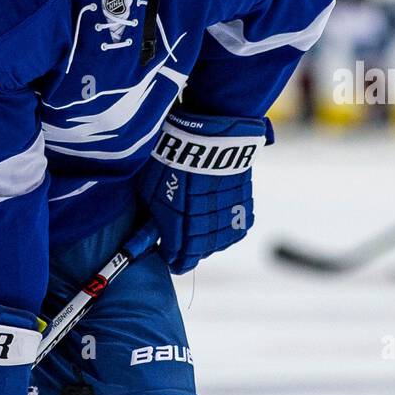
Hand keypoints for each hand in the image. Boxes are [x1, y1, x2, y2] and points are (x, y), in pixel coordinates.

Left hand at [139, 109, 272, 273]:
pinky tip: (219, 223)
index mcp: (178, 224)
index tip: (171, 261)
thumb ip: (154, 216)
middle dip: (190, 253)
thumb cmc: (172, 157)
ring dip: (209, 243)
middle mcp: (203, 224)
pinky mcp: (243, 203)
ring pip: (219, 242)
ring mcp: (226, 215)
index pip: (179, 257)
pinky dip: (227, 228)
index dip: (175, 261)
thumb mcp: (151, 189)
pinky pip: (237, 226)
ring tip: (199, 235)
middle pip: (200, 252)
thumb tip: (150, 235)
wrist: (208, 133)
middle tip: (183, 250)